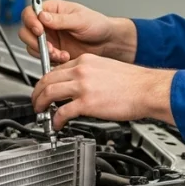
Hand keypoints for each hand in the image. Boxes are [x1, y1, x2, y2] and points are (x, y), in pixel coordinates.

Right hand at [18, 0, 136, 64]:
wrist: (107, 43)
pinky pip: (42, 57)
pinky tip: (64, 57)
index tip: (39, 29)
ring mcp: (49, 39)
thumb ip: (60, 19)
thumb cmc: (97, 25)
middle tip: (50, 46)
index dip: (30, 21)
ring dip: (44, 52)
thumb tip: (43, 16)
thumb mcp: (80, 19)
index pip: (30, 12)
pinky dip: (50, 59)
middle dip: (36, 41)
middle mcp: (48, 24)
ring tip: (60, 53)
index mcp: (53, 10)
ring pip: (31, 46)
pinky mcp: (52, 52)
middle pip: (26, 30)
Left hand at [31, 54, 175, 128]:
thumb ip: (90, 74)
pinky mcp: (87, 102)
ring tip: (41, 113)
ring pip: (49, 93)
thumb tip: (79, 87)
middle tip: (36, 102)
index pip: (56, 69)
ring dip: (41, 105)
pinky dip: (56, 120)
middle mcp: (81, 70)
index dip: (47, 81)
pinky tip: (57, 124)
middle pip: (47, 79)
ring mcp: (83, 86)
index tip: (45, 90)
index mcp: (85, 60)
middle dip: (37, 93)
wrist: (148, 89)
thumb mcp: (107, 69)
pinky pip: (63, 111)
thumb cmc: (133, 83)